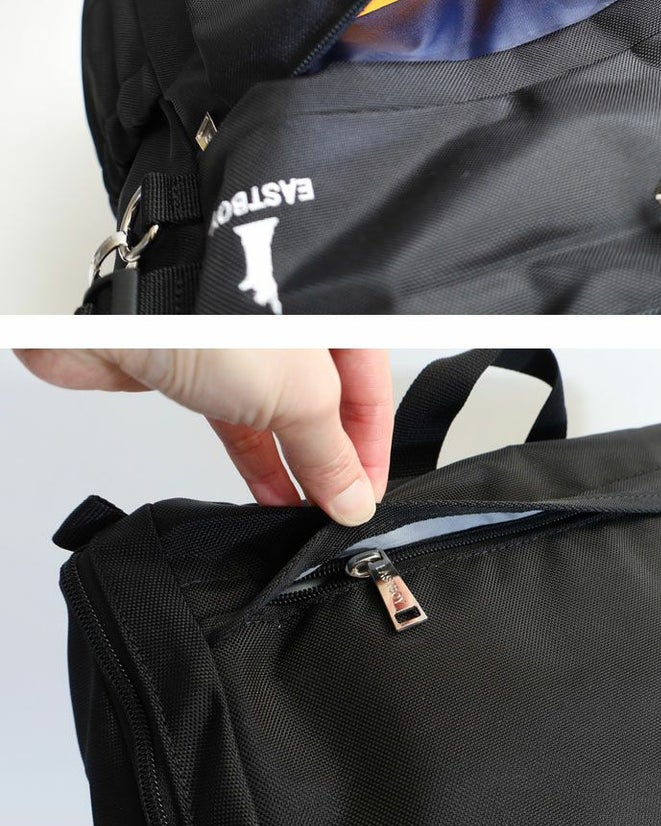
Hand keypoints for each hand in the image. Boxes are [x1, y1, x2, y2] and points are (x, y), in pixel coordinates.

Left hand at [14, 349, 392, 526]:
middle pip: (331, 401)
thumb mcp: (302, 395)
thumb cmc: (215, 320)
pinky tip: (268, 494)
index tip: (366, 496)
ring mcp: (249, 346)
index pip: (374, 385)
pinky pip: (242, 420)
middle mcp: (297, 326)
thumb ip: (332, 453)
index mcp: (337, 312)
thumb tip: (353, 497)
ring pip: (284, 414)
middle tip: (336, 508)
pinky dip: (256, 458)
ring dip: (295, 466)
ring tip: (304, 513)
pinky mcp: (205, 368)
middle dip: (335, 459)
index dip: (374, 446)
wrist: (121, 318)